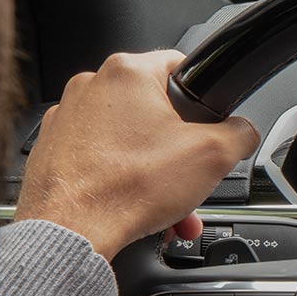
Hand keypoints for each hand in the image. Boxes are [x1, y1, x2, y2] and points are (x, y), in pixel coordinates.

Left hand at [16, 50, 259, 259]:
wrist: (71, 229)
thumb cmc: (126, 187)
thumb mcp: (214, 155)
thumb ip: (241, 133)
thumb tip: (243, 132)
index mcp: (126, 73)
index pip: (181, 66)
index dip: (204, 97)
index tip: (209, 125)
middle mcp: (90, 87)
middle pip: (155, 111)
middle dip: (181, 150)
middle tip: (192, 178)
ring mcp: (66, 119)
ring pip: (129, 140)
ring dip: (156, 172)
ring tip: (171, 207)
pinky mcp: (53, 151)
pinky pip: (101, 160)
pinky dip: (123, 181)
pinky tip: (139, 208)